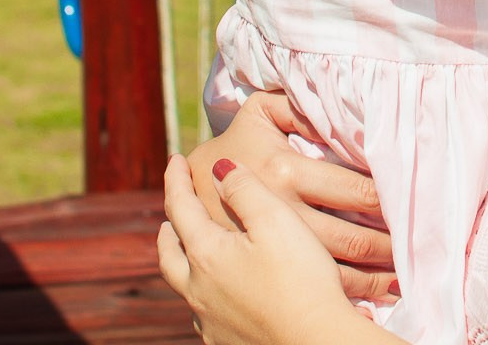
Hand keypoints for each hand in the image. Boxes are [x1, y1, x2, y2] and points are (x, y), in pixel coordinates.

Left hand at [160, 153, 377, 344]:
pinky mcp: (226, 341)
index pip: (180, 208)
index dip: (175, 180)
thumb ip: (244, 189)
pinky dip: (204, 293)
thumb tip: (219, 167)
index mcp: (206, 255)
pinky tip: (221, 293)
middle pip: (170, 253)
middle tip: (170, 214)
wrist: (317, 342)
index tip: (175, 160)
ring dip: (184, 262)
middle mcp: (198, 290)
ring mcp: (210, 320)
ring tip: (193, 250)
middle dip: (169, 228)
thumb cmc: (300, 278)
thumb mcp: (275, 220)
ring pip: (184, 286)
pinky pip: (203, 313)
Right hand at [187, 92, 396, 301]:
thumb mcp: (259, 112)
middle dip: (389, 246)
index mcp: (283, 172)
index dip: (387, 199)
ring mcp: (271, 248)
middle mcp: (280, 212)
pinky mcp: (264, 271)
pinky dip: (349, 295)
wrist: (185, 189)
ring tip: (404, 279)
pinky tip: (374, 297)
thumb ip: (296, 105)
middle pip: (351, 237)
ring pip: (337, 270)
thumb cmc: (236, 143)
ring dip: (375, 277)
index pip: (354, 190)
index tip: (414, 204)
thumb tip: (335, 110)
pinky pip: (314, 289)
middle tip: (419, 248)